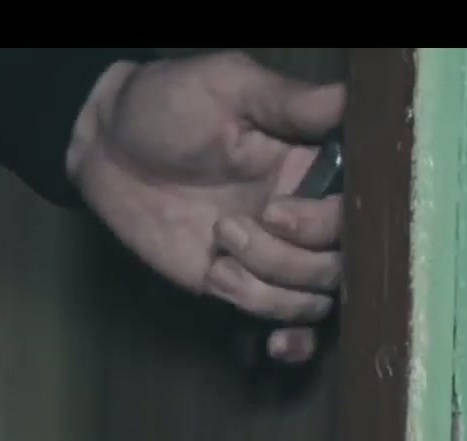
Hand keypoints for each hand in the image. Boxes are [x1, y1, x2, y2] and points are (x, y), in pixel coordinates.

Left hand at [67, 51, 345, 363]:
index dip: (328, 223)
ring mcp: (273, 256)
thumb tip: (353, 100)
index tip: (277, 209)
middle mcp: (303, 216)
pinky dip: (278, 329)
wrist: (108, 147)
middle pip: (341, 265)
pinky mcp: (239, 284)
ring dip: (268, 286)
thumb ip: (291, 102)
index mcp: (312, 166)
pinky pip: (283, 322)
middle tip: (230, 225)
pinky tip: (249, 315)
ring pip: (313, 300)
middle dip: (292, 258)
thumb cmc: (169, 103)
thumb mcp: (229, 86)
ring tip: (218, 247)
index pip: (357, 211)